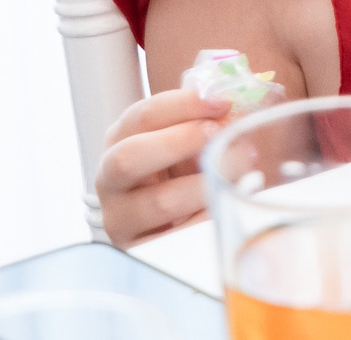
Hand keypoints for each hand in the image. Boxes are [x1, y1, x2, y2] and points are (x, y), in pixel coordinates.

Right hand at [96, 87, 230, 246]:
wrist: (164, 221)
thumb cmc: (179, 169)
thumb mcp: (184, 140)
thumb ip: (205, 120)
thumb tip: (240, 105)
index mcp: (121, 139)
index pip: (143, 116)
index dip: (184, 105)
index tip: (221, 102)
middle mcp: (110, 177)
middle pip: (129, 157)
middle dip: (179, 142)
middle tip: (216, 134)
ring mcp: (120, 216)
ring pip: (160, 202)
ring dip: (205, 185)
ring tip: (238, 171)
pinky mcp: (138, 249)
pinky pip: (177, 236)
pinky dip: (208, 218)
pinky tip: (228, 206)